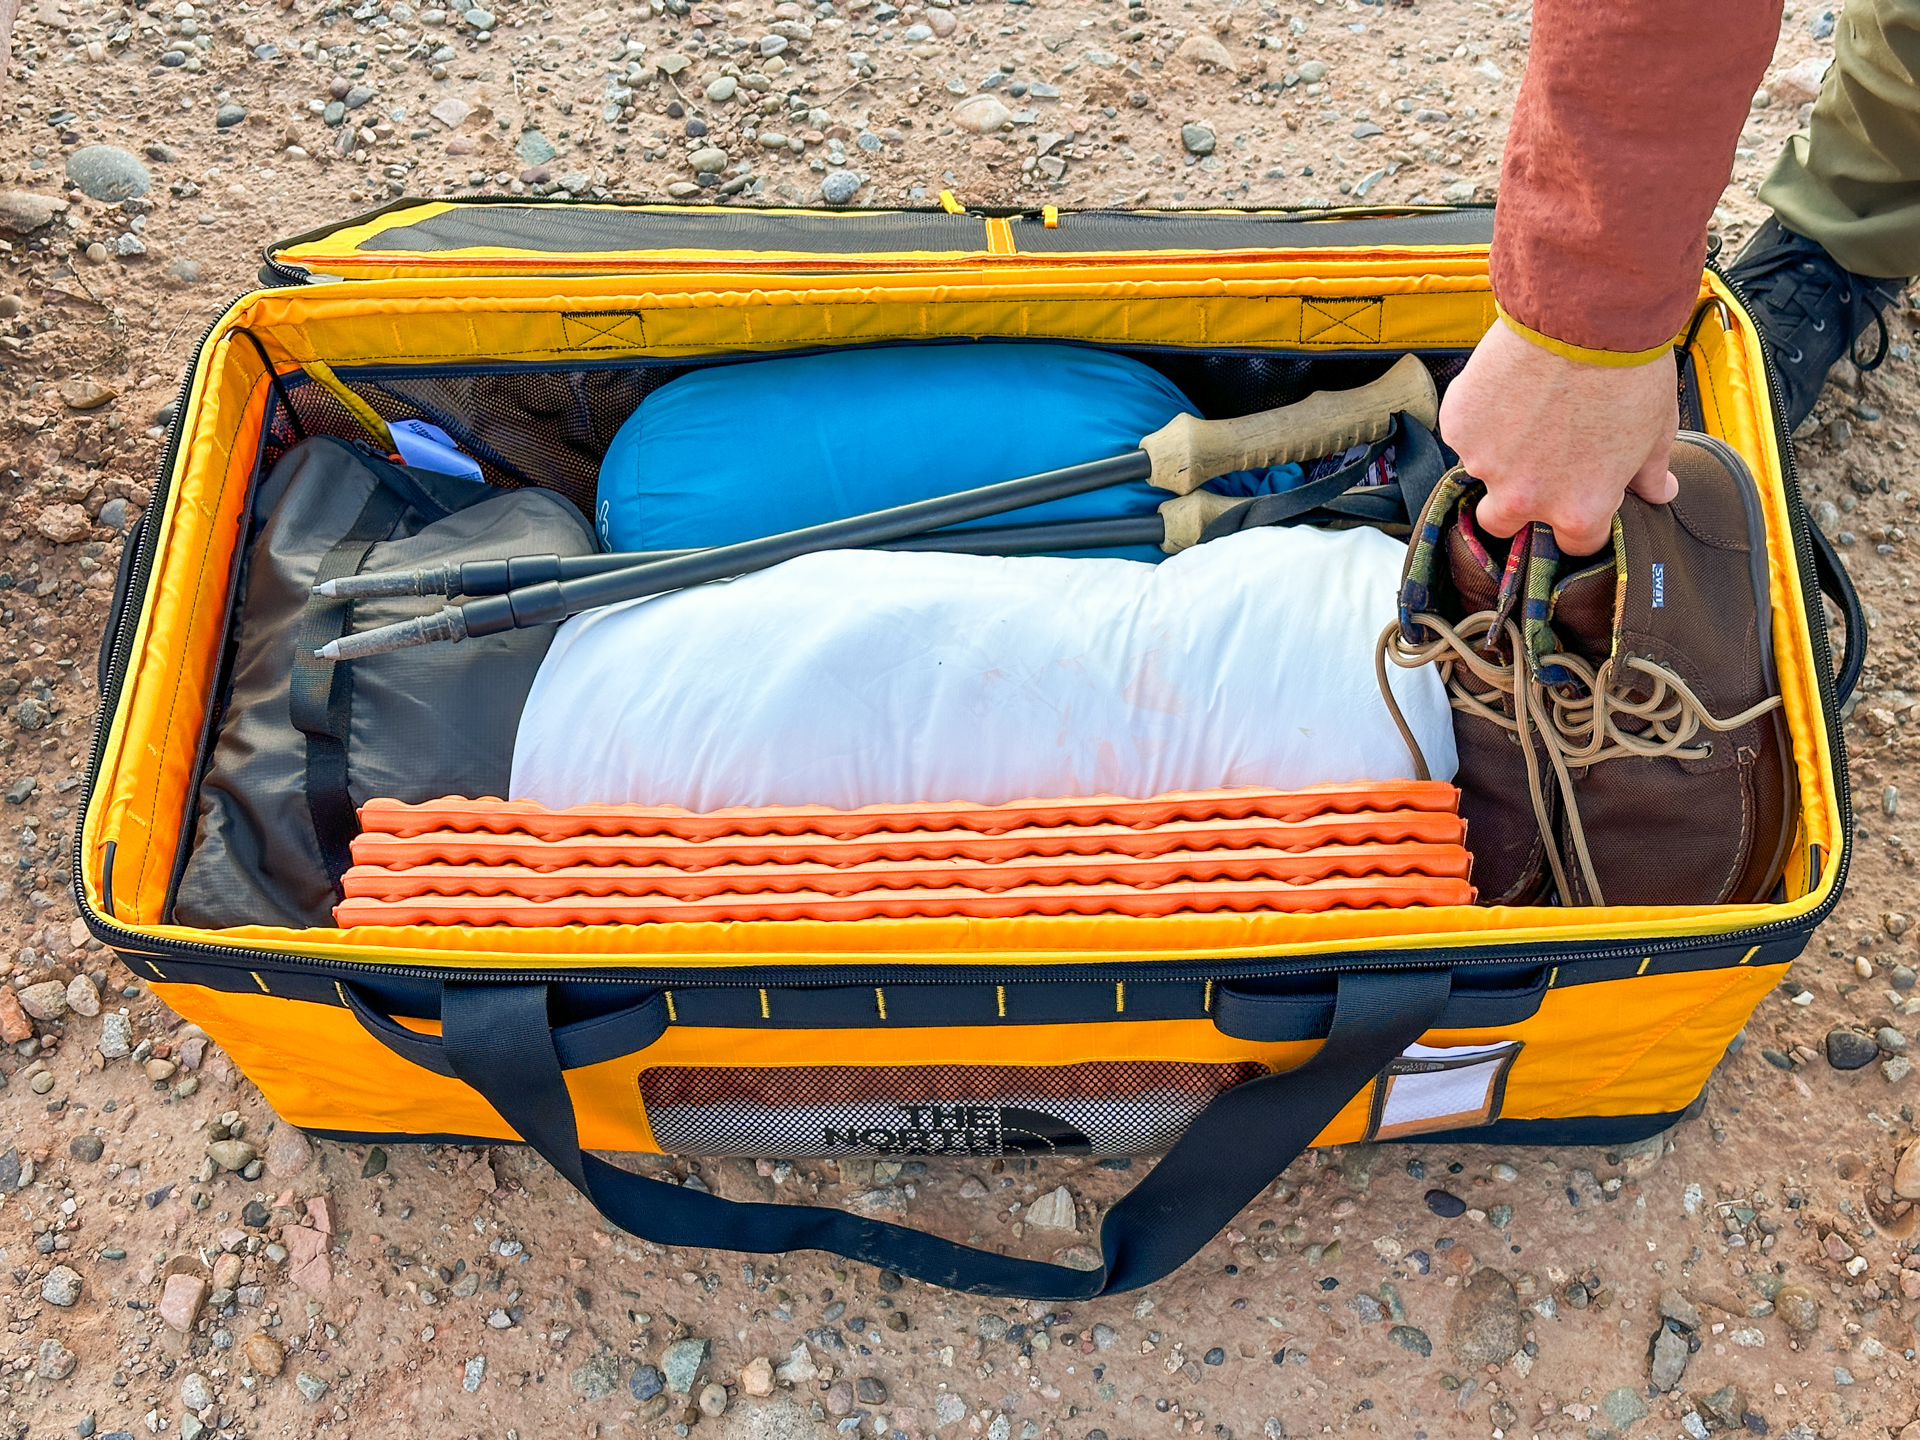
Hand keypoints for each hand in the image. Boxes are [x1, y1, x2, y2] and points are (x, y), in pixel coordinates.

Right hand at [1439, 317, 1679, 555]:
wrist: (1586, 315)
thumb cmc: (1629, 371)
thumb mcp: (1656, 430)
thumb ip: (1651, 472)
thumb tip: (1661, 492)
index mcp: (1579, 509)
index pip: (1573, 544)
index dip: (1579, 521)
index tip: (1582, 497)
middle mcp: (1525, 497)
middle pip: (1503, 523)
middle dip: (1516, 501)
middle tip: (1536, 460)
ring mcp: (1485, 462)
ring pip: (1483, 470)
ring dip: (1499, 450)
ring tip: (1527, 406)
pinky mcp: (1460, 425)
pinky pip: (1465, 430)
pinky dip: (1481, 415)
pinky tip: (1508, 383)